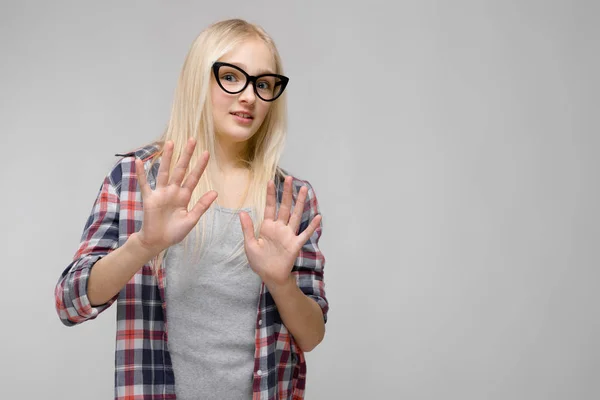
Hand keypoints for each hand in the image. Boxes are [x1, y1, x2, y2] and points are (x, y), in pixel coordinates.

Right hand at [135, 138, 217, 253]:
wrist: (157, 242)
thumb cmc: (174, 232)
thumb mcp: (191, 220)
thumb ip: (202, 206)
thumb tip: (215, 192)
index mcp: (184, 196)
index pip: (193, 178)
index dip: (199, 166)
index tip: (206, 153)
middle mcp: (173, 191)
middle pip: (181, 170)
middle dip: (186, 155)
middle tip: (192, 140)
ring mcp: (161, 193)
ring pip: (164, 172)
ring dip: (167, 158)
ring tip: (170, 143)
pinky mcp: (149, 199)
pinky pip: (144, 184)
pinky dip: (141, 174)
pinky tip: (138, 161)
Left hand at [239, 176, 321, 286]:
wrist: (270, 276)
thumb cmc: (259, 262)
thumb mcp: (249, 244)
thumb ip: (247, 228)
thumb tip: (242, 212)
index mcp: (267, 227)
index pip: (269, 207)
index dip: (270, 194)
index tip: (270, 181)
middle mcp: (279, 228)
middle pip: (284, 207)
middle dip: (286, 193)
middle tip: (289, 178)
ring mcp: (289, 235)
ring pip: (295, 215)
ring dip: (299, 203)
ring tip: (303, 189)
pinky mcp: (295, 244)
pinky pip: (305, 234)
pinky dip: (312, 226)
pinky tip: (318, 217)